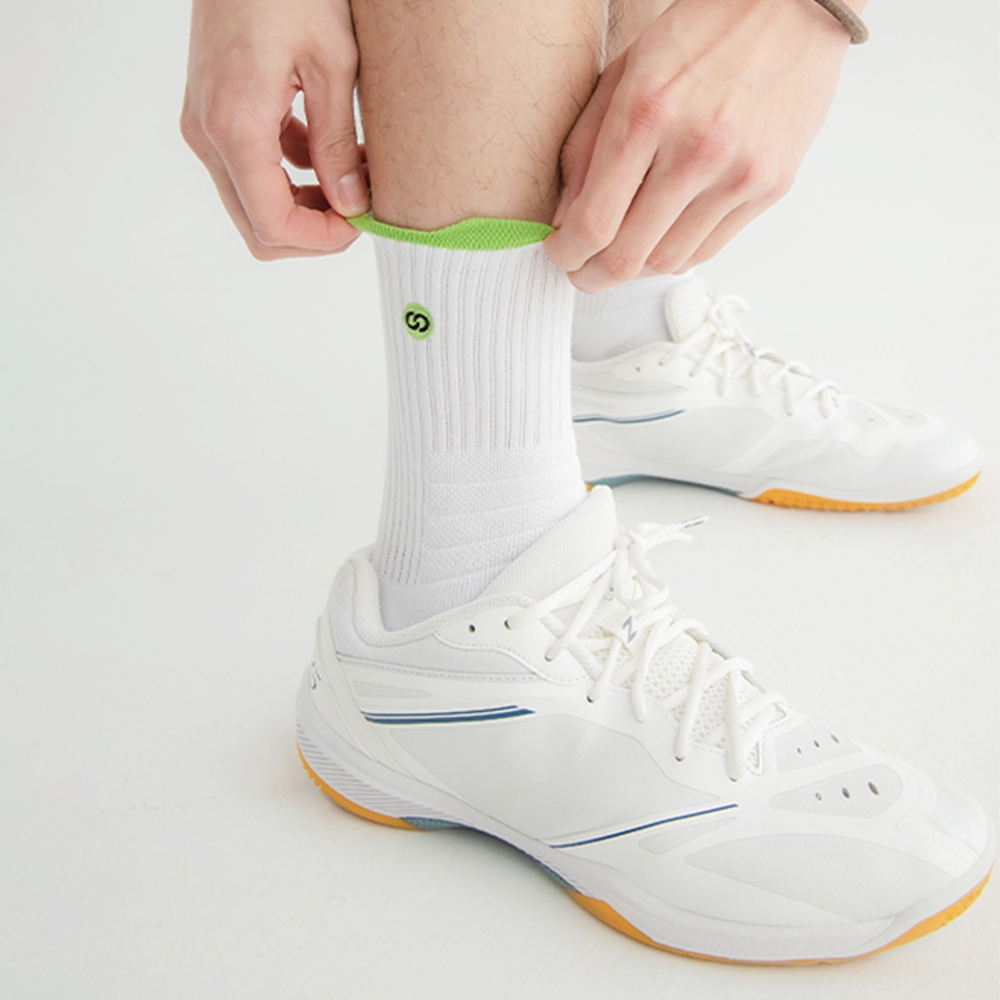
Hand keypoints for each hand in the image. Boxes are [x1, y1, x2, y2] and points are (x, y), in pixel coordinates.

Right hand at [181, 0, 366, 259]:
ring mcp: (205, 126)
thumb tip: (353, 206)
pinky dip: (293, 179)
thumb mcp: (332, 64)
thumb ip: (338, 144)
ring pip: (255, 206)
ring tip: (355, 176)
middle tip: (360, 207)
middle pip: (258, 229)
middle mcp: (208, 134)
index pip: (273, 225)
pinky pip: (252, 173)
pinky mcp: (214, 115)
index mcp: (234, 126)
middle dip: (314, 231)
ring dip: (306, 207)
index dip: (322, 240)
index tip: (361, 224)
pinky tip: (332, 152)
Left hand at [545, 0, 856, 290]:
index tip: (560, 254)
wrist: (794, 5)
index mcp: (648, 114)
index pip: (593, 224)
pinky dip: (676, 253)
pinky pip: (708, 249)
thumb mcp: (625, 74)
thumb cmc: (705, 30)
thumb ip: (586, 149)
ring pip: (667, 263)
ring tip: (623, 250)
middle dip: (592, 276)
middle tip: (582, 271)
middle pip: (627, 259)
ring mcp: (738, 174)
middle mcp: (696, 150)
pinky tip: (663, 234)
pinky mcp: (770, 187)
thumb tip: (564, 218)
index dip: (566, 254)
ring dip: (635, 268)